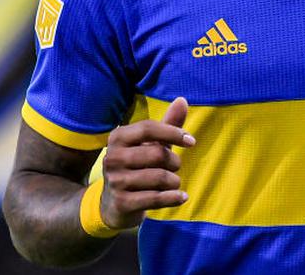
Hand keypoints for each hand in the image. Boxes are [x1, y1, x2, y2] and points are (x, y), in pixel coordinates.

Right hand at [100, 97, 195, 229]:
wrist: (114, 204)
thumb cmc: (137, 166)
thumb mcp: (150, 144)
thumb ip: (167, 124)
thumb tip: (183, 99)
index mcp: (118, 137)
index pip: (148, 128)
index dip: (173, 132)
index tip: (191, 141)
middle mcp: (113, 158)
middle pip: (157, 154)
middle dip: (175, 161)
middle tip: (175, 166)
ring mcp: (116, 181)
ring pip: (159, 178)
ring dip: (174, 181)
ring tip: (172, 182)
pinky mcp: (122, 202)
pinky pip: (156, 198)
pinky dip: (174, 197)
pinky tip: (181, 196)